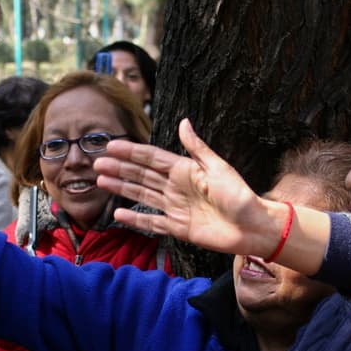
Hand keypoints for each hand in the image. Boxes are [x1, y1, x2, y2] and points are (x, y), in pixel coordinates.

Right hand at [94, 119, 275, 257]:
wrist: (253, 227)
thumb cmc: (240, 195)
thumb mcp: (219, 168)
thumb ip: (197, 148)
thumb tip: (183, 122)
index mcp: (185, 170)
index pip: (152, 158)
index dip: (131, 152)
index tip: (111, 146)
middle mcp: (177, 187)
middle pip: (142, 175)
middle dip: (120, 169)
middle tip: (97, 164)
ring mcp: (176, 208)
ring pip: (142, 195)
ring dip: (122, 188)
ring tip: (101, 181)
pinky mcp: (178, 228)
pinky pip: (152, 223)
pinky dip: (135, 219)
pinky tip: (118, 214)